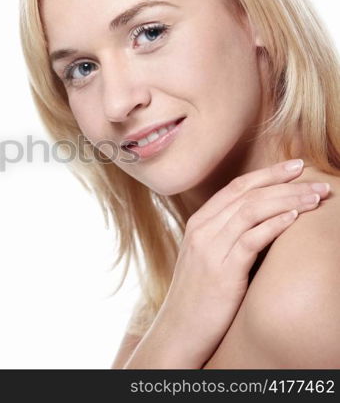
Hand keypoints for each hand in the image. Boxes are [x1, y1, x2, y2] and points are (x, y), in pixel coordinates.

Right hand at [155, 159, 329, 367]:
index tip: (296, 166)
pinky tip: (296, 217)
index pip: (236, 187)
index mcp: (199, 224)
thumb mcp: (208, 259)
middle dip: (284, 182)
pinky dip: (275, 224)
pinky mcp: (222, 271)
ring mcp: (210, 249)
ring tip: (316, 197)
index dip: (267, 173)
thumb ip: (227, 237)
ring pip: (252, 211)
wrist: (179, 329)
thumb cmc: (200, 297)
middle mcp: (202, 230)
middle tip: (316, 179)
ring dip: (288, 199)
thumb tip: (263, 223)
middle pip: (247, 194)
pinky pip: (251, 239)